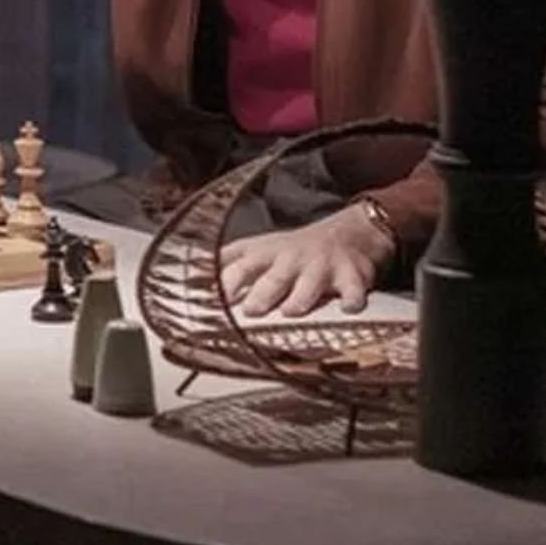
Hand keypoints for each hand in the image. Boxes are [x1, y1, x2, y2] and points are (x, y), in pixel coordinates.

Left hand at [219, 203, 395, 318]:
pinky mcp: (351, 276)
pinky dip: (353, 299)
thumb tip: (191, 277)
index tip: (212, 302)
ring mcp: (321, 267)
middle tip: (251, 310)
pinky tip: (350, 308)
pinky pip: (354, 289)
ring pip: (310, 284)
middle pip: (274, 277)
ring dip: (301, 297)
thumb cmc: (294, 249)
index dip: (226, 283)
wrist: (347, 233)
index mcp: (265, 254)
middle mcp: (291, 260)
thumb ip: (229, 264)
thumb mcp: (259, 249)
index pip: (240, 266)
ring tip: (292, 311)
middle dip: (262, 293)